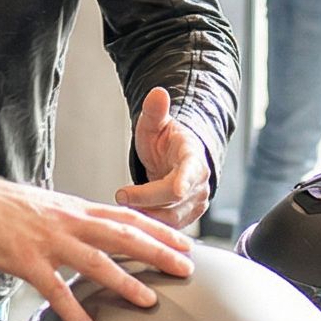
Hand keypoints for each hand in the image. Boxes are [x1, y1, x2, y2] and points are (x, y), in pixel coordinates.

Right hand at [0, 156, 193, 320]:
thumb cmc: (0, 205)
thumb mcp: (45, 207)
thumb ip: (71, 222)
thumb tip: (91, 236)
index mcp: (74, 209)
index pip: (126, 217)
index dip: (158, 229)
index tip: (184, 241)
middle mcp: (68, 222)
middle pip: (122, 236)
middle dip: (158, 252)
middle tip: (186, 268)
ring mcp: (48, 241)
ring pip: (96, 261)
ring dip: (126, 282)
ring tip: (149, 301)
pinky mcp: (26, 259)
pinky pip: (54, 289)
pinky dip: (72, 310)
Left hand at [118, 86, 209, 229]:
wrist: (176, 159)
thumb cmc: (166, 141)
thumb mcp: (156, 124)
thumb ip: (155, 111)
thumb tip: (157, 93)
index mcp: (194, 158)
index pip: (191, 172)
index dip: (184, 181)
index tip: (176, 189)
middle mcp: (199, 184)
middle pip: (174, 199)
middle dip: (146, 199)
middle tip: (121, 195)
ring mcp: (195, 203)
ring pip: (171, 218)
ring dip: (147, 214)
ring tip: (125, 206)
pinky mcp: (186, 218)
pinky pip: (168, 228)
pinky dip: (150, 225)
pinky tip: (133, 217)